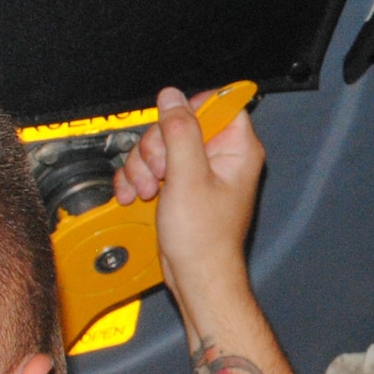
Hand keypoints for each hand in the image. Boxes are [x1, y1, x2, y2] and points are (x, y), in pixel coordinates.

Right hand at [112, 86, 263, 302]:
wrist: (196, 276)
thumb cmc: (204, 240)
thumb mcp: (188, 177)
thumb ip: (180, 132)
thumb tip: (172, 98)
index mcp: (237, 148)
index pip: (216, 103)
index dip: (187, 111)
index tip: (170, 129)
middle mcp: (220, 156)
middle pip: (178, 123)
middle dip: (156, 147)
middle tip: (159, 172)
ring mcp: (197, 171)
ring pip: (159, 145)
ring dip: (142, 165)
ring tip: (146, 190)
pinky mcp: (178, 185)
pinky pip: (151, 166)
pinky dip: (138, 178)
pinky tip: (136, 195)